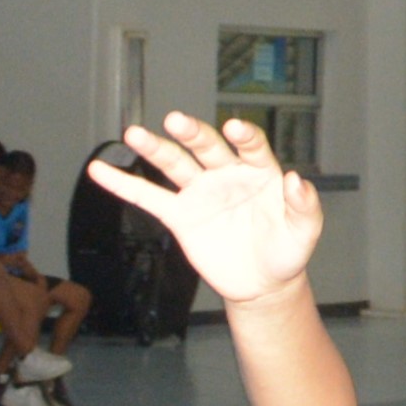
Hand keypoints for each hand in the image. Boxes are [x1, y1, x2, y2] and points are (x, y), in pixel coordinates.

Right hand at [87, 115, 323, 306]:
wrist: (263, 284)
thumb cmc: (286, 251)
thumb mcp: (304, 231)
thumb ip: (305, 206)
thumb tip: (298, 181)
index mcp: (259, 172)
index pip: (250, 146)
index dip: (244, 137)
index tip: (235, 130)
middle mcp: (226, 173)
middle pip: (206, 147)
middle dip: (192, 133)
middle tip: (176, 121)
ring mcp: (200, 192)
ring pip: (174, 164)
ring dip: (154, 149)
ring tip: (133, 134)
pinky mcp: (180, 216)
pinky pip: (148, 198)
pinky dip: (123, 185)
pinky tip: (100, 170)